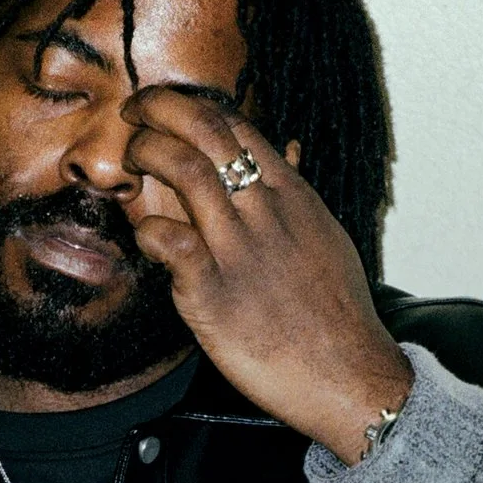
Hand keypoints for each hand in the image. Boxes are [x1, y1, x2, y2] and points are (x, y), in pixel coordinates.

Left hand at [121, 86, 412, 461]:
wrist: (350, 377)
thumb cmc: (339, 317)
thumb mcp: (327, 237)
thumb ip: (298, 192)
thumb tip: (291, 148)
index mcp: (293, 197)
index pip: (237, 125)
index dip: (194, 106)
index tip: (169, 111)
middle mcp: (265, 213)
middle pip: (205, 130)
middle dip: (159, 108)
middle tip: (134, 113)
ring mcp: (239, 250)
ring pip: (183, 170)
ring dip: (146, 153)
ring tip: (131, 160)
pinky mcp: (213, 293)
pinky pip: (168, 241)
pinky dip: (147, 229)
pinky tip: (146, 238)